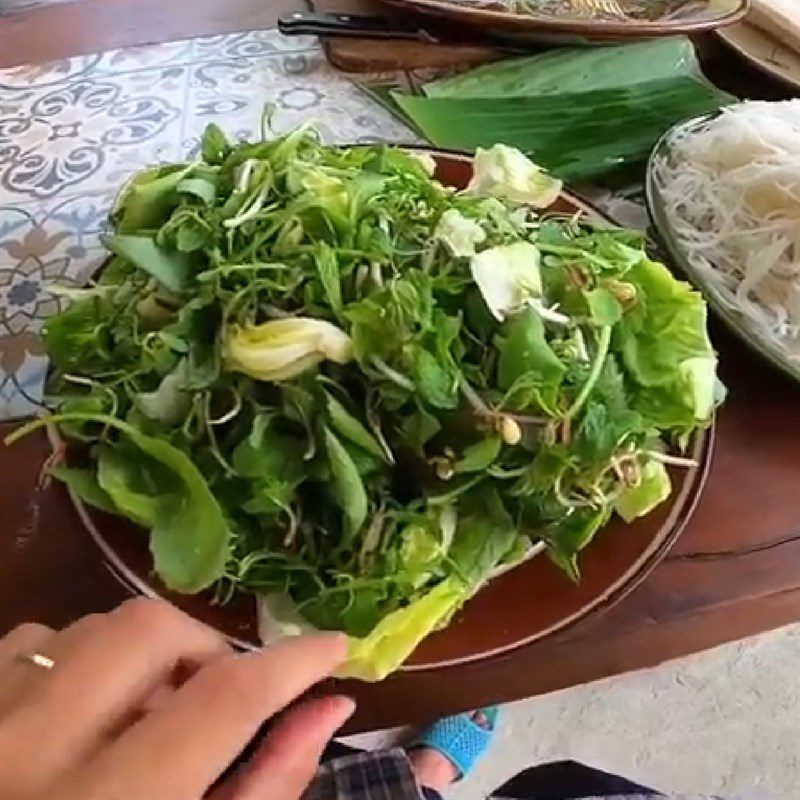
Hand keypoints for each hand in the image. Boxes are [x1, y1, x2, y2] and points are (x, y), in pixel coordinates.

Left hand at [0, 598, 352, 799]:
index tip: (335, 646)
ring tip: (144, 716)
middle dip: (200, 647)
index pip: (223, 702)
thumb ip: (267, 787)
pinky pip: (26, 644)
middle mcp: (30, 761)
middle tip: (215, 692)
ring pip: (83, 629)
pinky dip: (70, 663)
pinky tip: (78, 716)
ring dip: (136, 658)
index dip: (292, 662)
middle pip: (145, 631)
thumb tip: (329, 707)